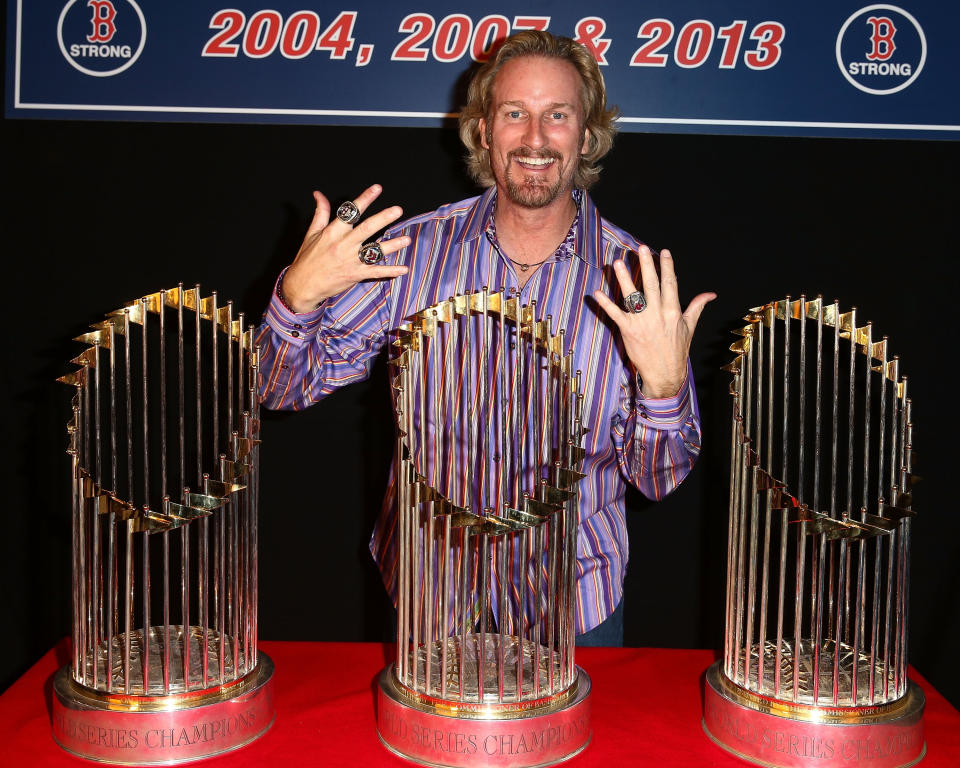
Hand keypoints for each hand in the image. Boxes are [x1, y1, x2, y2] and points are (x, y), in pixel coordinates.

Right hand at [280, 184, 410, 311]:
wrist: (302, 286)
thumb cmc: (307, 258)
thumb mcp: (311, 233)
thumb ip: (320, 213)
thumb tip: (318, 194)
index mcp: (332, 232)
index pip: (350, 212)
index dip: (364, 199)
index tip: (377, 188)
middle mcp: (343, 245)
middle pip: (366, 229)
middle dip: (383, 218)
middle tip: (397, 210)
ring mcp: (350, 261)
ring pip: (374, 251)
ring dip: (392, 245)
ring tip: (406, 239)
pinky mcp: (355, 275)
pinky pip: (375, 272)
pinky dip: (390, 271)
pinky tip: (403, 269)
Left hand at [593, 246, 715, 398]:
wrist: (665, 373)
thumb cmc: (676, 349)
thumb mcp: (689, 327)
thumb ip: (696, 307)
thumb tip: (711, 294)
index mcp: (673, 312)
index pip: (670, 284)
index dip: (667, 267)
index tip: (663, 252)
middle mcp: (657, 314)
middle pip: (650, 285)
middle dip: (646, 266)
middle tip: (641, 249)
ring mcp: (641, 322)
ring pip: (632, 296)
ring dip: (624, 279)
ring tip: (618, 263)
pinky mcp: (628, 331)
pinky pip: (615, 314)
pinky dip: (606, 304)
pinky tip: (597, 293)